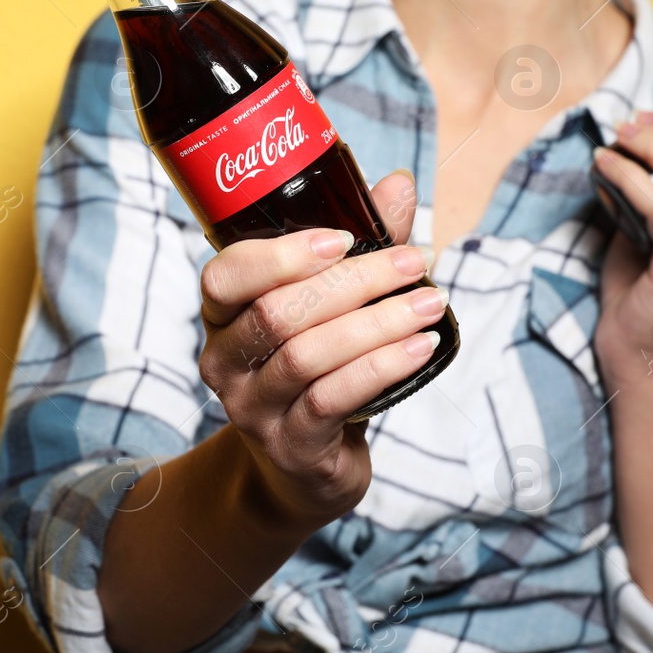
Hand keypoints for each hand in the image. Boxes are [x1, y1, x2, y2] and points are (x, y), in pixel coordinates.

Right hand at [197, 171, 445, 531]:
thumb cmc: (319, 370)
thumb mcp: (332, 307)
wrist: (305, 467)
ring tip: (429, 305)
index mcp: (224, 316)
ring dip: (376, 324)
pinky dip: (380, 368)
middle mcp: (224, 362)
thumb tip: (398, 184)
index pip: (225, 276)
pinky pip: (330, 400)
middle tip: (415, 263)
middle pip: (278, 312)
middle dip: (355, 282)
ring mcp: (252, 409)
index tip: (345, 238)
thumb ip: (359, 247)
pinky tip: (420, 348)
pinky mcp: (290, 446)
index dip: (282, 254)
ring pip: (306, 356)